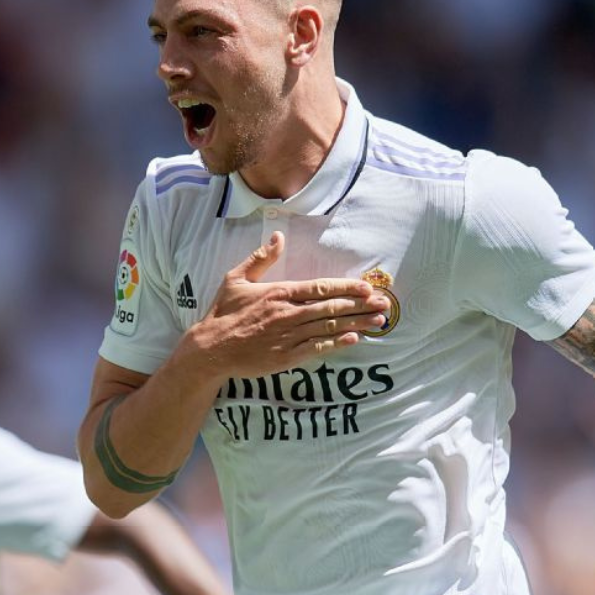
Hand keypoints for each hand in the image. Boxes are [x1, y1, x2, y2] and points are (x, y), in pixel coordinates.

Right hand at [180, 232, 388, 379]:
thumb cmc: (223, 313)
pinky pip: (318, 348)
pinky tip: (355, 338)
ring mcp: (288, 337)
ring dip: (357, 324)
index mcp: (278, 293)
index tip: (366, 287)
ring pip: (329, 328)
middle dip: (360, 305)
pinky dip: (337, 343)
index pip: (320, 288)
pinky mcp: (286, 357)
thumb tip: (278, 237)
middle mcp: (287, 314)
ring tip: (379, 321)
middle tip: (383, 303)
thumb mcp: (235, 279)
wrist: (210, 350)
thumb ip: (260, 258)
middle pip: (331, 308)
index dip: (346, 288)